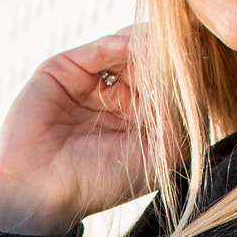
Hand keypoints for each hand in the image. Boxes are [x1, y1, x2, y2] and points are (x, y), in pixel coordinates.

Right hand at [0, 28, 170, 235]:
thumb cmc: (100, 183)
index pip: (172, 85)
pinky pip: (102, 47)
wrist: (39, 192)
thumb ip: (178, 114)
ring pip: (131, 48)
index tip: (197, 71)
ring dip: (149, 46)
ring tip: (157, 54)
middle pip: (154, 62)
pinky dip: (121, 44)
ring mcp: (93, 83)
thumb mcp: (157, 153)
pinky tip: (133, 50)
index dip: (186, 75)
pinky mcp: (66, 69)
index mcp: (143, 122)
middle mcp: (119, 99)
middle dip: (169, 57)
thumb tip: (188, 69)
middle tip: (179, 56)